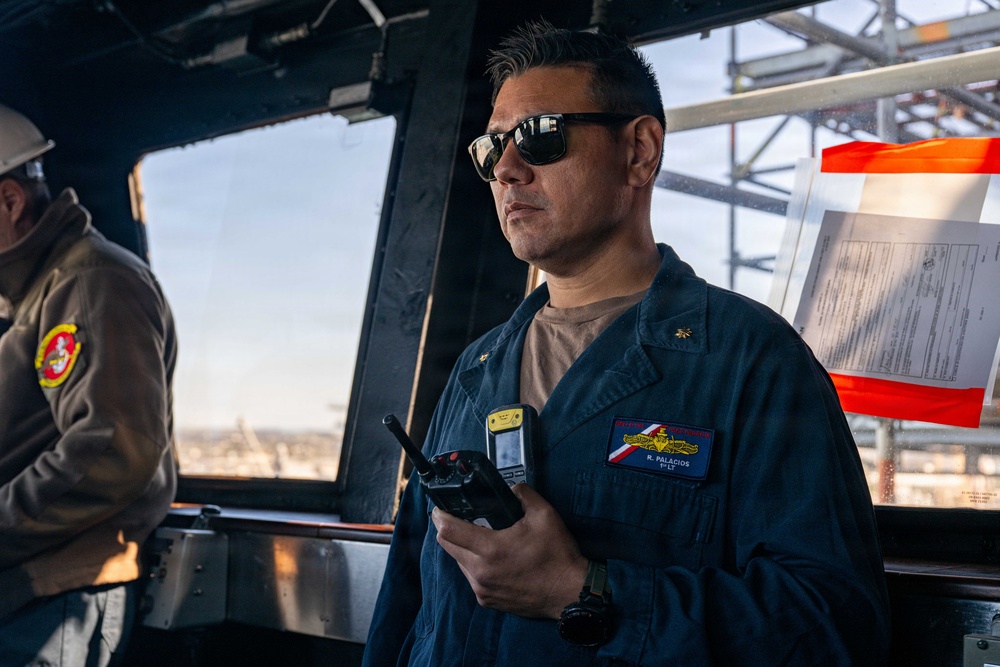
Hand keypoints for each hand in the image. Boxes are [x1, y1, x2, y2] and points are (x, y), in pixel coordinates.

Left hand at [431, 483, 588, 618]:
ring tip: (478, 537)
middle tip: (454, 517)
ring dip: (462, 548)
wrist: (569, 592)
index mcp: (491, 549)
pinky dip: (473, 565)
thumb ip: (522, 494)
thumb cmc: (558, 556)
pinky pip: (470, 578)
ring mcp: (482, 589)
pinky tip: (490, 558)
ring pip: (458, 562)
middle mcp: (481, 572)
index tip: (439, 508)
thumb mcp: (544, 515)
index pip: (448, 531)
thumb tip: (511, 489)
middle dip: (446, 529)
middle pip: (447, 546)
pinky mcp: (488, 601)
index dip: (440, 516)